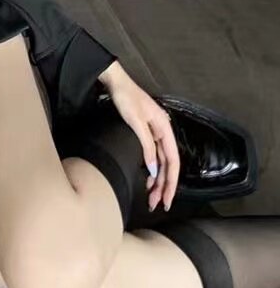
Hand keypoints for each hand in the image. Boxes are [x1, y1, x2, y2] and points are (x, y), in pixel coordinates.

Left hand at [101, 67, 180, 211]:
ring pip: (160, 163)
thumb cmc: (126, 98)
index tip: (167, 199)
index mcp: (166, 130)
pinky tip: (147, 180)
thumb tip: (154, 171)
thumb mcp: (136, 122)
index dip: (171, 183)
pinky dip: (150, 170)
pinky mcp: (145, 133)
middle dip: (164, 186)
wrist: (115, 82)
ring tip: (151, 198)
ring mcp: (155, 133)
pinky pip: (152, 156)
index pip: (173, 162)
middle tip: (157, 204)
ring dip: (157, 181)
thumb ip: (146, 147)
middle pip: (168, 165)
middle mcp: (163, 133)